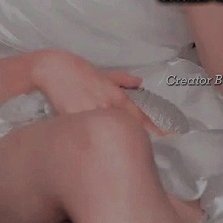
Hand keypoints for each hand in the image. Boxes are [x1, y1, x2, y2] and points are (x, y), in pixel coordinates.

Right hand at [33, 50, 162, 134]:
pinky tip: (101, 146)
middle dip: (141, 136)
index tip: (169, 133)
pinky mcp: (76, 121)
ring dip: (121, 139)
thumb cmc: (77, 69)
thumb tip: (139, 82)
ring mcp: (92, 114)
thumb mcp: (103, 73)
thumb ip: (122, 79)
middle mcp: (107, 106)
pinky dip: (98, 138)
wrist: (53, 69)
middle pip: (129, 127)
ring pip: (111, 131)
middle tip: (155, 145)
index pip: (140, 114)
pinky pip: (91, 133)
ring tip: (132, 152)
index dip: (155, 124)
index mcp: (115, 95)